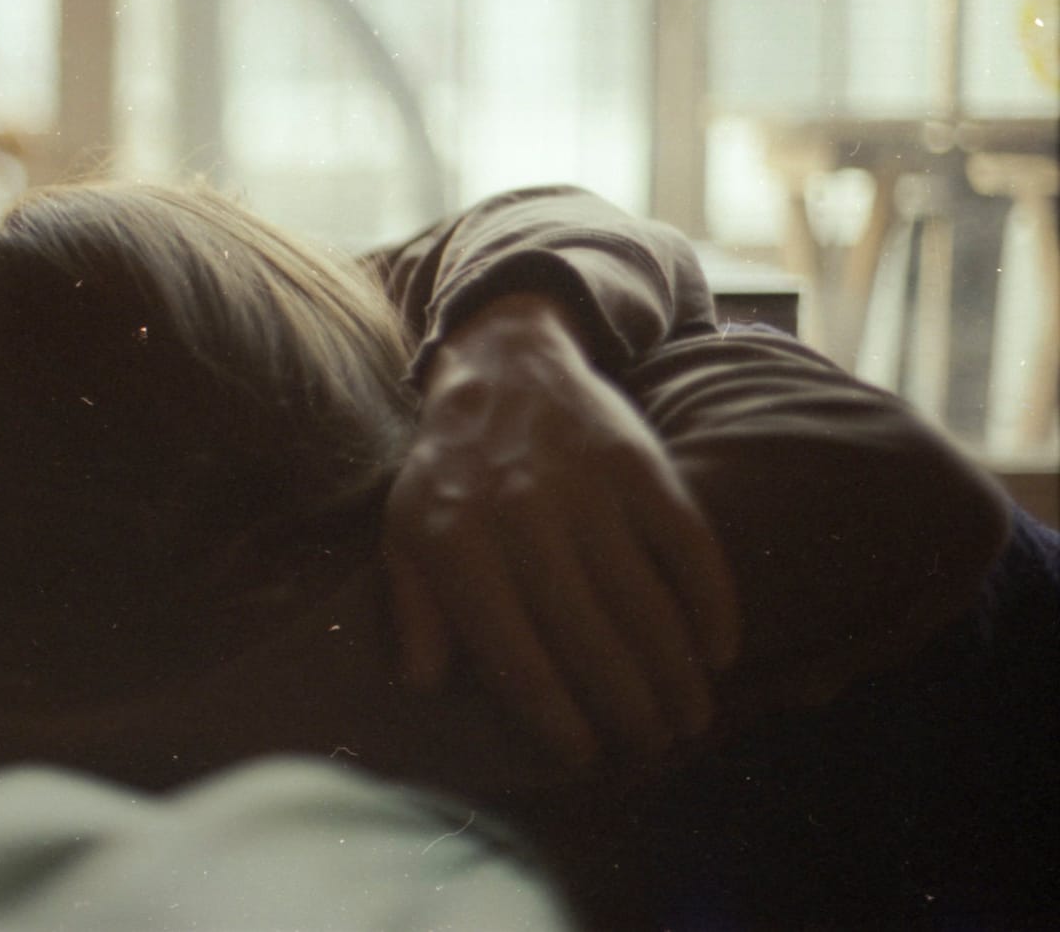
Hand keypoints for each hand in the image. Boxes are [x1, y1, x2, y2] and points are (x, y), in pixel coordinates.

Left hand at [381, 295, 739, 771]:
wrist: (504, 367)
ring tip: (689, 718)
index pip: (514, 652)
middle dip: (626, 705)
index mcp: (455, 543)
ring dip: (674, 669)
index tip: (584, 757)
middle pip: (587, 635)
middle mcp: (520, 516)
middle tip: (651, 748)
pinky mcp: (636, 462)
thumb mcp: (406, 534)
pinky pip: (684, 542)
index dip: (554, 715)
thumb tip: (426, 684)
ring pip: (642, 598)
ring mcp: (583, 486)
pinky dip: (710, 600)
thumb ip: (414, 610)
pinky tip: (719, 648)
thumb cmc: (449, 471)